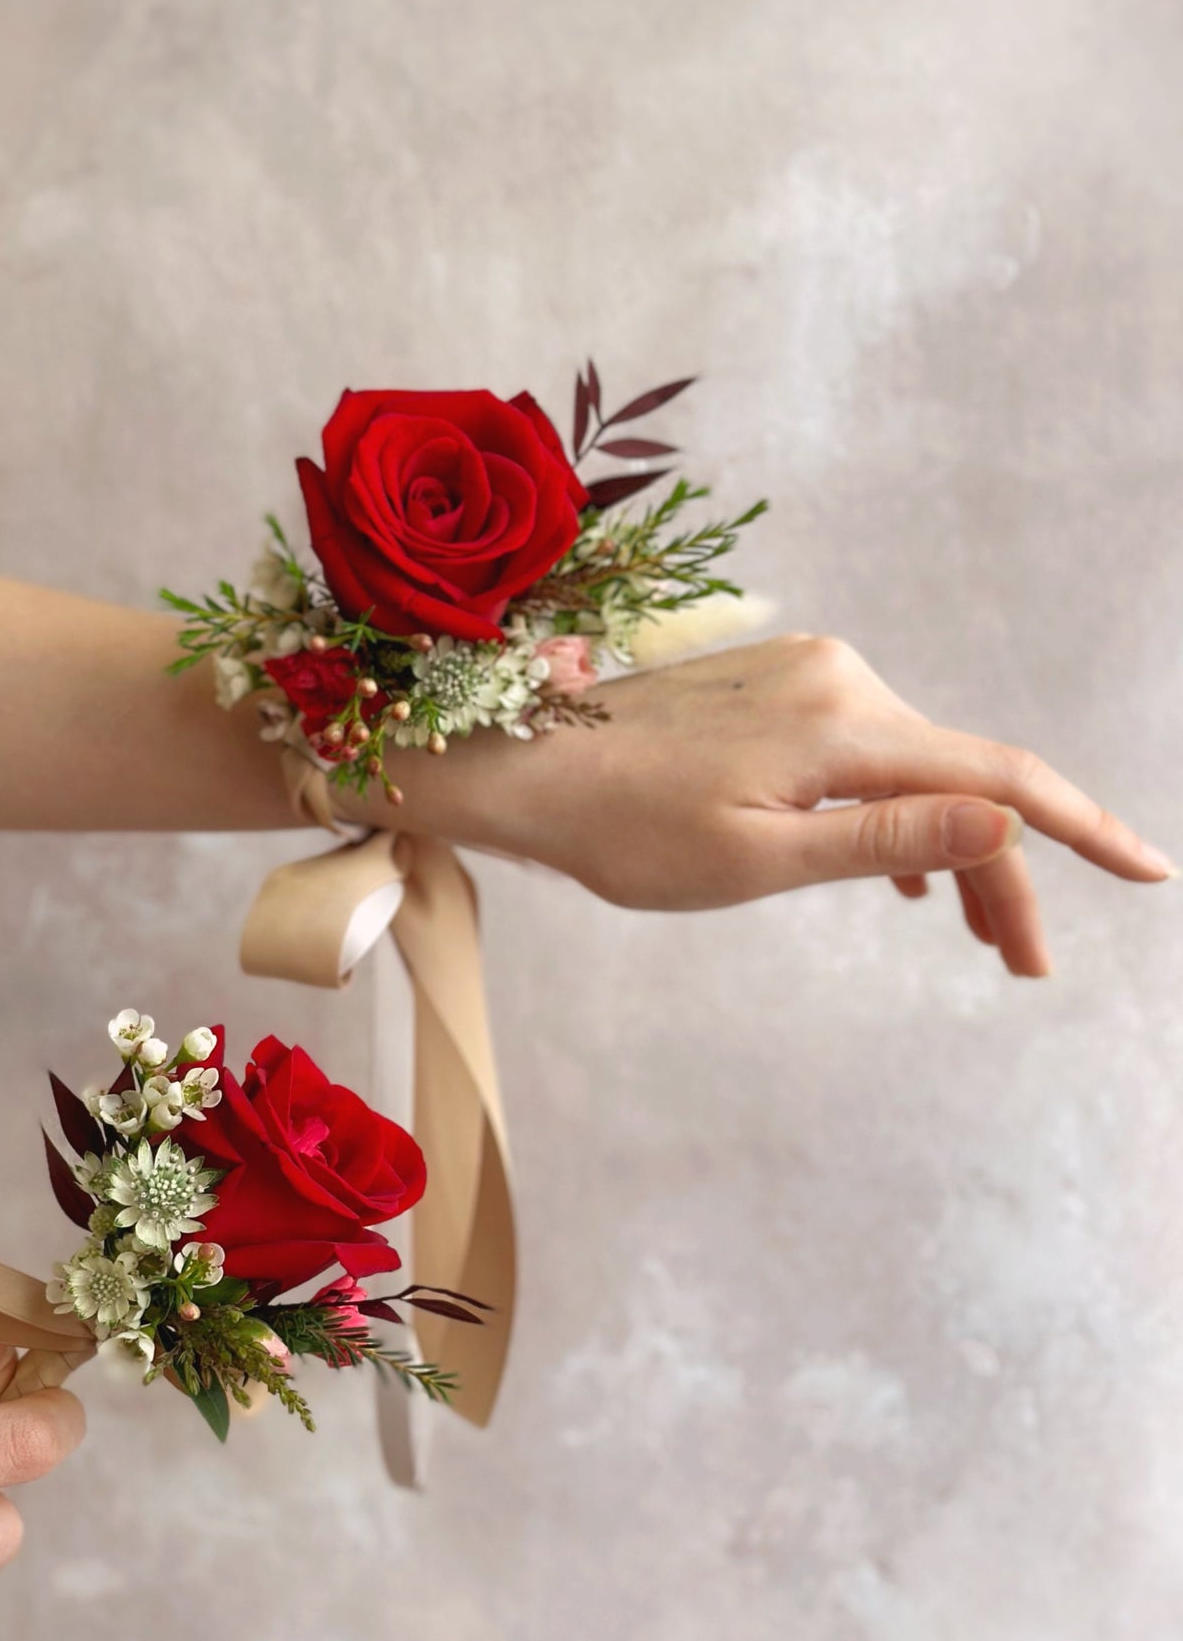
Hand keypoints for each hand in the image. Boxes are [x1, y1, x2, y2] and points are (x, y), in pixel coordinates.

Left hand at [370, 633, 1174, 976]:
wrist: (521, 771)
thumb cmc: (624, 834)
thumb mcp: (759, 860)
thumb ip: (886, 840)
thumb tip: (1005, 824)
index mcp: (844, 723)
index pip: (998, 778)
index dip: (1081, 830)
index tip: (1149, 874)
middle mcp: (840, 678)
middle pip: (960, 778)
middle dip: (1000, 872)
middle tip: (1018, 966)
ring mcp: (806, 674)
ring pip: (913, 767)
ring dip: (947, 848)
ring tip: (970, 938)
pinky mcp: (776, 685)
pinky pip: (866, 751)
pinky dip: (894, 813)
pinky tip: (898, 874)